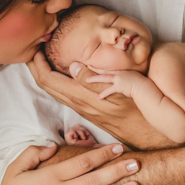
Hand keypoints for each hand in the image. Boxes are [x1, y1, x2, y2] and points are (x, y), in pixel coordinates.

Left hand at [27, 51, 170, 149]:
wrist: (151, 138)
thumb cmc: (140, 113)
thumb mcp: (118, 94)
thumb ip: (94, 80)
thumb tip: (73, 65)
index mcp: (81, 98)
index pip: (48, 80)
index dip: (37, 64)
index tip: (33, 47)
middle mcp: (79, 104)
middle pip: (47, 85)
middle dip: (36, 66)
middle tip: (32, 47)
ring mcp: (85, 108)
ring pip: (57, 89)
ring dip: (47, 72)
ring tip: (43, 56)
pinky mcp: (92, 109)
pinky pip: (67, 92)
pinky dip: (59, 78)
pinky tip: (64, 70)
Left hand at [84, 67, 142, 99]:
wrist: (144, 86)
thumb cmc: (140, 83)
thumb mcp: (132, 76)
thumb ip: (125, 76)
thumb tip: (123, 79)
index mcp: (120, 71)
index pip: (107, 68)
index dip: (99, 67)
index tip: (92, 65)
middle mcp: (118, 73)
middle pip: (103, 71)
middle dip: (94, 69)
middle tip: (86, 67)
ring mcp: (119, 79)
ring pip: (103, 78)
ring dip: (94, 78)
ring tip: (87, 80)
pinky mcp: (120, 86)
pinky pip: (109, 90)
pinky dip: (103, 94)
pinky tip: (98, 97)